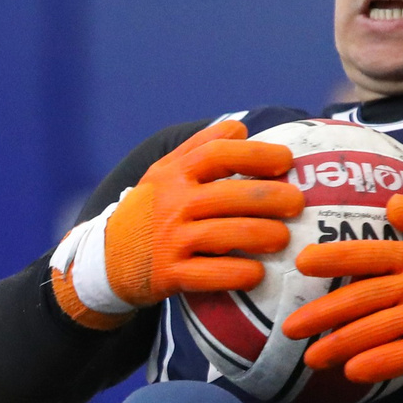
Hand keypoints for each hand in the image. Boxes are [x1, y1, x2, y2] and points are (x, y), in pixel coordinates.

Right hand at [51, 120, 300, 325]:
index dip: (255, 155)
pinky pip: (208, 274)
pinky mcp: (168, 274)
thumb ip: (199, 148)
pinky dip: (236, 274)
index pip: (217, 154)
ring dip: (259, 235)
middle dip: (269, 197)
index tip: (285, 161)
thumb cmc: (147, 212)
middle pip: (227, 195)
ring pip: (222, 234)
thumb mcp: (163, 174)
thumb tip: (241, 128)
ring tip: (283, 238)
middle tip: (297, 203)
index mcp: (173, 175)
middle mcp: (171, 204)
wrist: (105, 260)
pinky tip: (257, 274)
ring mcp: (168, 240)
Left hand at [281, 194, 402, 383]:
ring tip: (310, 357)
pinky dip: (378, 365)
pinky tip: (352, 373)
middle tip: (289, 327)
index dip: (335, 257)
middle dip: (320, 314)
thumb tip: (392, 205)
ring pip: (376, 332)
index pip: (369, 253)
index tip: (301, 263)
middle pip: (361, 299)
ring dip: (340, 346)